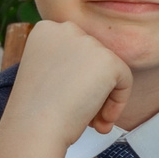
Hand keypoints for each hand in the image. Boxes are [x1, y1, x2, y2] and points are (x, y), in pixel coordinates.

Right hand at [0, 21, 133, 157]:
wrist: (33, 129)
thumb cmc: (35, 112)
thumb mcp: (45, 75)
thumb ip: (69, 66)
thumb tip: (96, 74)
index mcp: (46, 30)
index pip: (76, 52)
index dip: (75, 81)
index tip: (65, 101)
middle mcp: (66, 29)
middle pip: (93, 61)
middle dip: (91, 90)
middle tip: (80, 116)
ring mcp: (88, 42)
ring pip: (110, 71)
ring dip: (103, 100)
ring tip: (90, 123)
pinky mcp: (107, 60)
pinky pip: (125, 81)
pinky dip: (118, 103)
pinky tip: (101, 120)